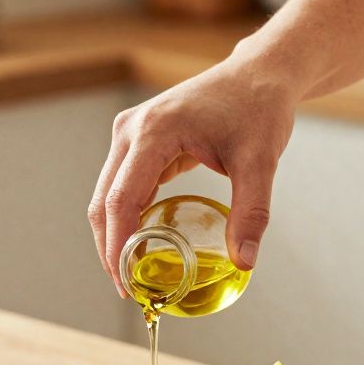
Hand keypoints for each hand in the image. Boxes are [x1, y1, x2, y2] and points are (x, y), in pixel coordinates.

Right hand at [88, 61, 297, 294]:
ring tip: (132, 276)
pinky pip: (122, 187)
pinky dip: (126, 219)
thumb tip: (244, 263)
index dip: (117, 246)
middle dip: (110, 250)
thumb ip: (252, 212)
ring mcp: (130, 135)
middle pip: (103, 202)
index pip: (121, 199)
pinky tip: (141, 246)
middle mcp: (131, 130)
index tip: (127, 284)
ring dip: (114, 236)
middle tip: (128, 291)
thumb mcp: (260, 161)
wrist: (258, 73)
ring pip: (107, 196)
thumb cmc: (258, 107)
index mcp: (153, 131)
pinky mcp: (138, 142)